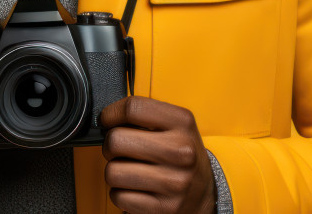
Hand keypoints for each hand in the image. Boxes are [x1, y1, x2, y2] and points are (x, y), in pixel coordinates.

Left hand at [99, 96, 216, 213]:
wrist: (204, 195)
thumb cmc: (182, 157)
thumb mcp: (176, 126)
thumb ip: (146, 116)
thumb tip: (108, 117)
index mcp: (183, 124)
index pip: (133, 108)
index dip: (112, 113)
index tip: (108, 120)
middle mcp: (181, 152)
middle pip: (116, 140)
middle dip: (110, 145)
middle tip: (119, 150)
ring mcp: (172, 182)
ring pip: (113, 172)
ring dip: (114, 172)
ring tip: (128, 171)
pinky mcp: (162, 208)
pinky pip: (119, 196)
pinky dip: (120, 193)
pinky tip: (135, 188)